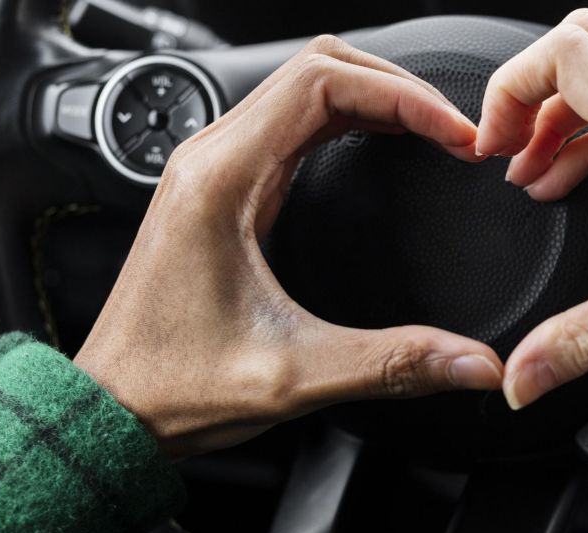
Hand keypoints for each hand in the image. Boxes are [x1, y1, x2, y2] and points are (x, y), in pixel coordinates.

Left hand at [74, 36, 502, 458]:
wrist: (113, 409)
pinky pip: (292, 123)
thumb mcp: (294, 376)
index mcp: (221, 181)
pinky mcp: (222, 191)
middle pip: (316, 68)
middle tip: (452, 129)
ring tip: (431, 132)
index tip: (454, 134)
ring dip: (373, 98)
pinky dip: (347, 120)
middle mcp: (212, 161)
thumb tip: (474, 361)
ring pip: (304, 89)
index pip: (321, 82)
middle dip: (395, 87)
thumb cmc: (171, 384)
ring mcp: (214, 171)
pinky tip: (382, 146)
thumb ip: (394, 364)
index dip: (402, 96)